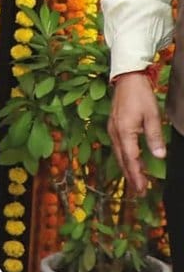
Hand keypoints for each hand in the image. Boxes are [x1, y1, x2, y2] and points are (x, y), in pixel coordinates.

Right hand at [107, 69, 165, 196]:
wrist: (126, 79)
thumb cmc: (140, 96)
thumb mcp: (153, 115)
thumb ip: (155, 136)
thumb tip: (159, 156)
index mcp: (124, 132)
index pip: (131, 159)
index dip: (137, 175)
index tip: (143, 189)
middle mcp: (115, 133)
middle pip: (123, 160)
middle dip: (131, 177)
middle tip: (139, 192)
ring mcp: (113, 130)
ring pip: (119, 155)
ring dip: (127, 169)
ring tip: (136, 181)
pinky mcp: (114, 127)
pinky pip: (119, 147)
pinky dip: (125, 158)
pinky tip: (131, 162)